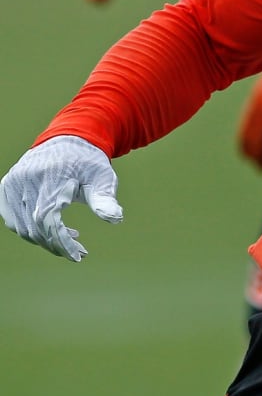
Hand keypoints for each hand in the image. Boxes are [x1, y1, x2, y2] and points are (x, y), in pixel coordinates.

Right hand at [0, 136, 123, 260]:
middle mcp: (26, 181)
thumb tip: (116, 219)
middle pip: (34, 226)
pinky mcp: (6, 187)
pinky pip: (14, 219)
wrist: (68, 139)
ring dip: (44, 239)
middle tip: (79, 252)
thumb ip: (105, 198)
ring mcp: (12, 184)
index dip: (61, 242)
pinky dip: (30, 229)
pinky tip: (52, 229)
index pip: (48, 220)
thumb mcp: (102, 177)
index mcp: (50, 179)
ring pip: (22, 226)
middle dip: (56, 244)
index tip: (79, 256)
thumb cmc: (89, 161)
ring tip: (69, 239)